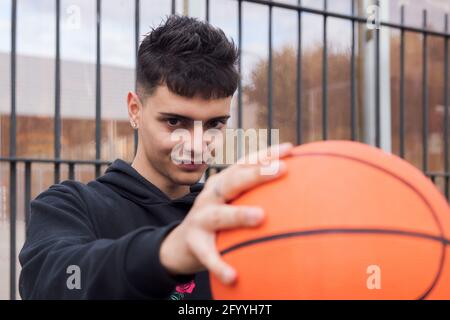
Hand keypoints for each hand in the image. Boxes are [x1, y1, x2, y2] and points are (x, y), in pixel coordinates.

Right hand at [159, 142, 292, 284]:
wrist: (181, 244)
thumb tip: (297, 192)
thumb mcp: (231, 202)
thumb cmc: (217, 219)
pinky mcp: (195, 244)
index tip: (290, 149)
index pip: (244, 165)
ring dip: (239, 214)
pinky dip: (219, 265)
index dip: (265, 155)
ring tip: (261, 216)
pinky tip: (233, 276)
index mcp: (222, 184)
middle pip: (232, 182)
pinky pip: (208, 255)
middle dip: (256, 173)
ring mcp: (200, 220)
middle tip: (281, 170)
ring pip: (219, 215)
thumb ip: (253, 195)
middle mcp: (210, 197)